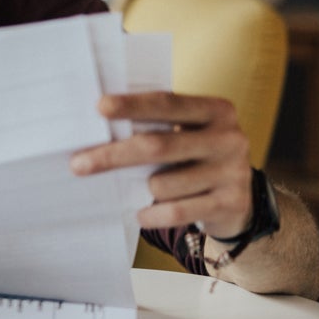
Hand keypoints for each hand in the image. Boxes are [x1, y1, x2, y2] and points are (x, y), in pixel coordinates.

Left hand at [69, 92, 252, 238]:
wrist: (240, 200)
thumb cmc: (194, 157)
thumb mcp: (186, 133)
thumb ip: (155, 126)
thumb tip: (97, 131)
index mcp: (216, 110)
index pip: (168, 103)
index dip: (132, 105)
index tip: (99, 107)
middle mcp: (229, 138)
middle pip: (158, 145)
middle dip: (113, 155)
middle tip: (77, 164)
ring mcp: (233, 172)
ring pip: (162, 184)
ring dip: (141, 189)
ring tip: (139, 190)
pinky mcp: (231, 203)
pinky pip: (176, 211)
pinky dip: (152, 215)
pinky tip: (141, 214)